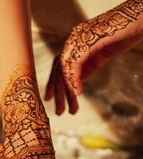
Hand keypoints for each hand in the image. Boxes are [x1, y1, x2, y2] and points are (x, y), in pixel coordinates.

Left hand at [45, 0, 142, 114]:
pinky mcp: (90, 38)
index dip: (54, 83)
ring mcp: (81, 37)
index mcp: (76, 42)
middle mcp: (75, 38)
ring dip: (67, 91)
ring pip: (65, 68)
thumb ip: (89, 64)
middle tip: (58, 112)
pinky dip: (74, 79)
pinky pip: (76, 63)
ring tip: (71, 109)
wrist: (141, 18)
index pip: (59, 65)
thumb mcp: (102, 54)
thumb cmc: (125, 32)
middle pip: (59, 68)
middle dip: (58, 92)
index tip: (53, 99)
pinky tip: (78, 93)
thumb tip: (79, 79)